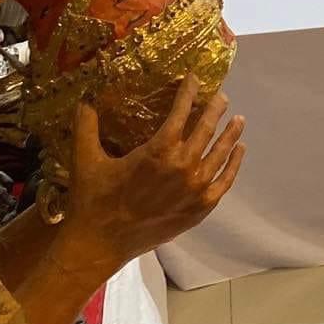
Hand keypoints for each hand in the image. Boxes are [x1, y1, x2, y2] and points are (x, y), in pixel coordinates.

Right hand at [58, 77, 245, 274]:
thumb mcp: (85, 159)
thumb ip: (86, 126)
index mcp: (159, 149)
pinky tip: (239, 150)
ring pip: (220, 152)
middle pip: (207, 128)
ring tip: (238, 119)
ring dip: (230, 133)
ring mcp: (195, 188)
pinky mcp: (200, 208)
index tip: (195, 78)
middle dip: (215, 108)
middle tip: (221, 97)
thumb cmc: (93, 200)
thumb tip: (84, 99)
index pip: (181, 111)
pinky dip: (234, 164)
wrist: (100, 244)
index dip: (189, 92)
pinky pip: (224, 181)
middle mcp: (183, 165)